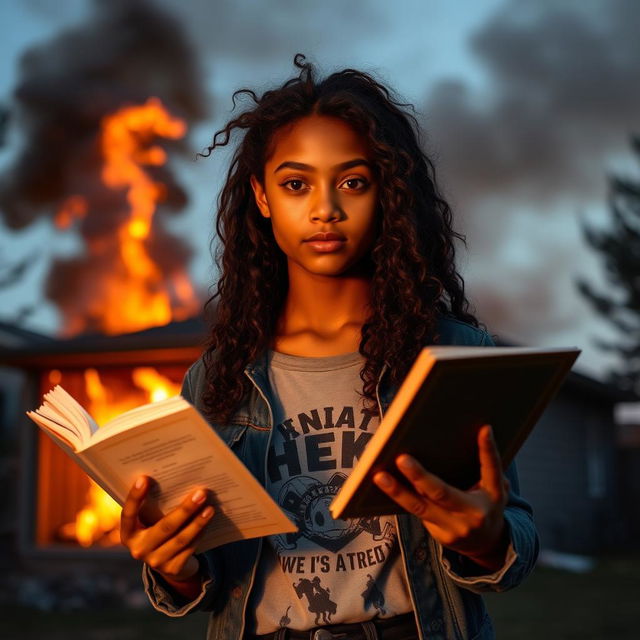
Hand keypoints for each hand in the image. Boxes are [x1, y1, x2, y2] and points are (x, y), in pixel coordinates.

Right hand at [120, 476, 214, 582]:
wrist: (168, 563)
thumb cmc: (158, 530)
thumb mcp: (150, 521)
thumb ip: (155, 507)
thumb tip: (178, 481)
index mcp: (129, 534)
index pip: (128, 515)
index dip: (134, 497)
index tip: (144, 478)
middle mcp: (138, 550)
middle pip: (164, 527)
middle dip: (185, 509)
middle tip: (201, 493)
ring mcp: (155, 562)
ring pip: (180, 539)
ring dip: (198, 522)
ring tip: (210, 508)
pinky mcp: (172, 569)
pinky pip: (189, 548)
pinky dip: (200, 533)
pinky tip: (208, 521)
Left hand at [373, 424, 509, 570]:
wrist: (488, 546)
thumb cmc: (487, 505)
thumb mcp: (495, 487)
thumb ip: (487, 465)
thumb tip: (480, 431)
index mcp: (493, 496)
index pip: (492, 470)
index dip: (488, 450)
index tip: (484, 429)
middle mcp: (473, 514)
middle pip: (443, 493)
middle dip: (420, 476)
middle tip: (402, 459)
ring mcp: (453, 527)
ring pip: (420, 507)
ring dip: (397, 491)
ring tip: (379, 476)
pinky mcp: (438, 534)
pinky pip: (416, 512)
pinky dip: (399, 497)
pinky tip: (384, 484)